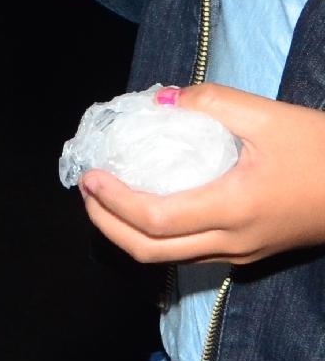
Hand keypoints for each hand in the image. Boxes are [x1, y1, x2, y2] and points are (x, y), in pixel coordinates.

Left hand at [79, 84, 324, 263]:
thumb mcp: (271, 116)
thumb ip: (212, 103)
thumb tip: (159, 101)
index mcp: (234, 210)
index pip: (153, 221)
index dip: (112, 202)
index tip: (91, 174)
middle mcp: (232, 243)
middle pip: (148, 251)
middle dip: (106, 223)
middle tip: (88, 188)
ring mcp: (241, 255)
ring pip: (167, 258)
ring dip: (128, 232)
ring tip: (108, 196)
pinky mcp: (249, 254)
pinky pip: (189, 252)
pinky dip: (156, 234)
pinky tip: (149, 203)